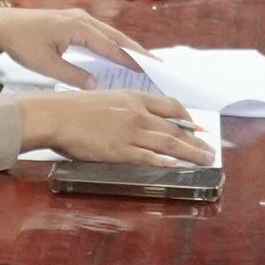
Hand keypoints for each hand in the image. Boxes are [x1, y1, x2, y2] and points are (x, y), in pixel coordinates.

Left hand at [0, 5, 136, 86]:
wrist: (0, 25)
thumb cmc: (21, 42)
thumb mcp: (46, 65)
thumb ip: (73, 75)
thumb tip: (95, 85)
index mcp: (78, 28)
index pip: (111, 46)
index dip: (130, 60)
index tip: (149, 71)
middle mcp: (82, 19)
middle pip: (117, 37)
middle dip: (137, 51)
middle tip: (157, 65)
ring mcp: (78, 18)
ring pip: (110, 34)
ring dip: (126, 47)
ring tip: (144, 61)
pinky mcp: (72, 22)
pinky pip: (99, 34)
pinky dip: (112, 44)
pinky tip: (118, 55)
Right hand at [21, 88, 212, 165]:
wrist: (55, 115)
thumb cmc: (73, 108)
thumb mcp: (106, 98)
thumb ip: (124, 108)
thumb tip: (137, 118)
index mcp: (133, 97)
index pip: (170, 106)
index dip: (187, 118)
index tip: (196, 127)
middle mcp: (137, 113)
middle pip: (175, 127)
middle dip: (195, 140)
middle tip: (210, 149)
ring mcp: (130, 132)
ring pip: (169, 143)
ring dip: (190, 152)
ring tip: (205, 160)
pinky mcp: (121, 150)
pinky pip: (150, 157)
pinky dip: (167, 162)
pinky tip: (179, 167)